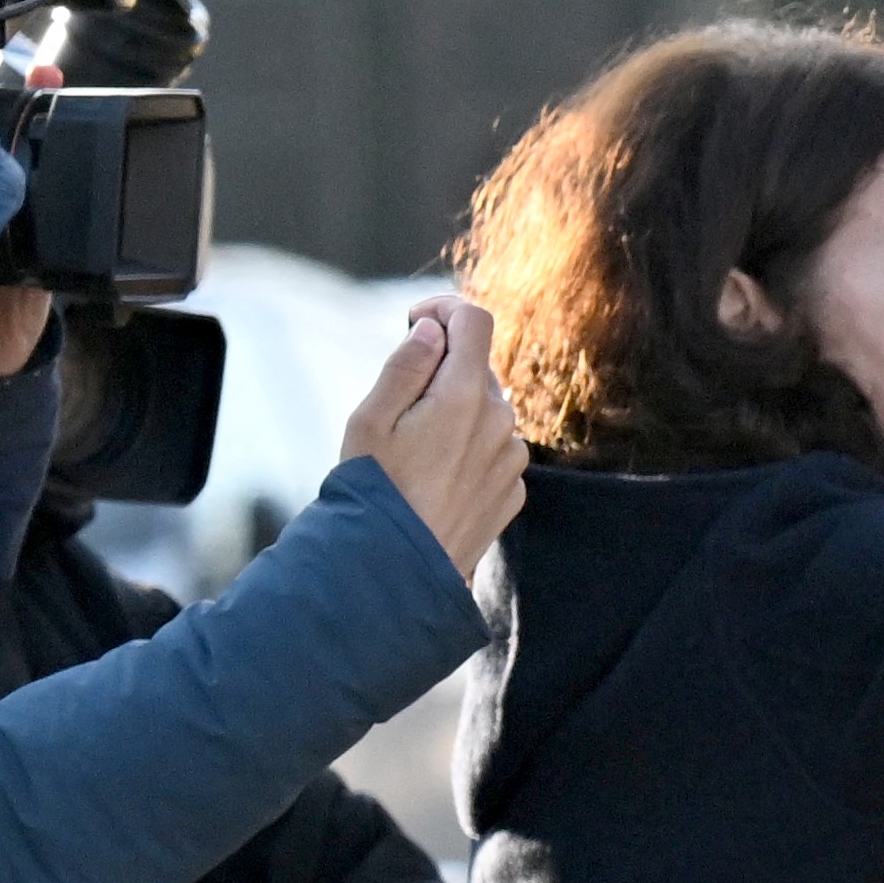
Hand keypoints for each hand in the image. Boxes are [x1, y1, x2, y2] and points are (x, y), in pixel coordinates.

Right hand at [343, 294, 525, 570]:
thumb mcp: (371, 419)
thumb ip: (407, 365)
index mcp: (464, 396)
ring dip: (458, 412)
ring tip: (416, 452)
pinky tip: (436, 480)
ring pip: (488, 411)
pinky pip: (495, 451)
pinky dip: (471, 450)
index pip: (474, 319)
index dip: (444, 309)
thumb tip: (436, 330)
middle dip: (443, 368)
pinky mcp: (513, 492)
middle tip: (400, 405)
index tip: (416, 321)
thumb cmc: (373, 493)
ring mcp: (512, 461)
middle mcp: (500, 422)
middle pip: (478, 367)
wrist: (397, 574)